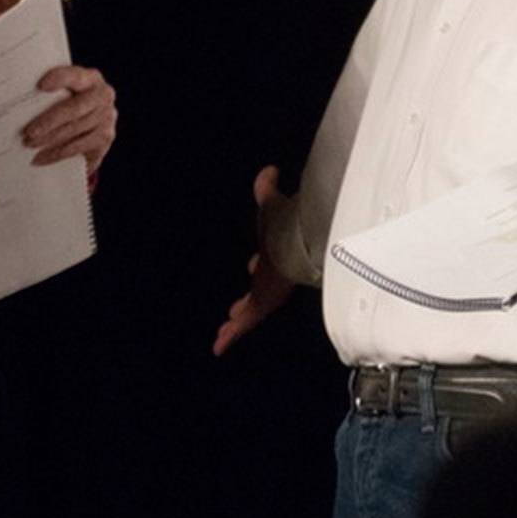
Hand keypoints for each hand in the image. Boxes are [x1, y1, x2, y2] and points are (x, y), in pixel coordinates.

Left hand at [24, 64, 117, 191]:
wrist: (92, 124)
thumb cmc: (70, 103)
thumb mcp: (65, 93)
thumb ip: (50, 93)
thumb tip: (17, 100)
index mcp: (91, 78)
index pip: (76, 76)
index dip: (60, 79)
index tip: (40, 86)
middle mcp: (103, 96)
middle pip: (74, 109)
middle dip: (49, 121)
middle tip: (28, 132)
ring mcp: (107, 117)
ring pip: (75, 130)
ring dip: (49, 140)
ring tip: (29, 145)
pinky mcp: (106, 137)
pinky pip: (77, 147)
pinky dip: (56, 154)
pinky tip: (41, 158)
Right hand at [213, 165, 295, 355]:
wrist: (297, 246)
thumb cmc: (285, 225)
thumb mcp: (272, 205)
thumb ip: (269, 190)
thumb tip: (269, 170)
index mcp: (277, 253)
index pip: (269, 260)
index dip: (261, 262)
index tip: (253, 263)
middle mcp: (273, 275)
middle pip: (259, 289)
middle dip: (249, 297)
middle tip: (239, 308)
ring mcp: (266, 293)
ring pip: (249, 310)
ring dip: (238, 321)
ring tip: (225, 333)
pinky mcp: (260, 306)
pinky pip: (243, 325)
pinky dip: (231, 335)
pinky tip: (219, 347)